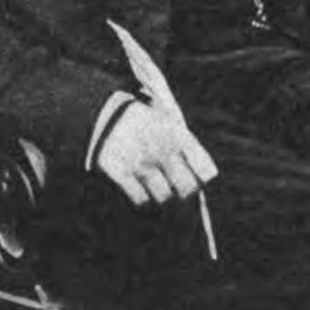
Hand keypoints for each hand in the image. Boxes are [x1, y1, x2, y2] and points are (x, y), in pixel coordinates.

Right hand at [96, 97, 216, 207]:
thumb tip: (200, 180)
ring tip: (156, 186)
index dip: (204, 178)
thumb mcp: (169, 123)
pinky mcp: (118, 172)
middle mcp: (162, 149)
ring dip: (163, 196)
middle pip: (188, 190)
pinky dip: (143, 198)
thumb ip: (186, 149)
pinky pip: (140, 200)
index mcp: (178, 135)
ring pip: (164, 198)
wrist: (102, 109)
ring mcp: (140, 162)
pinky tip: (140, 188)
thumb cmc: (143, 120)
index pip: (206, 171)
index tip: (198, 177)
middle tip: (178, 188)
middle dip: (186, 192)